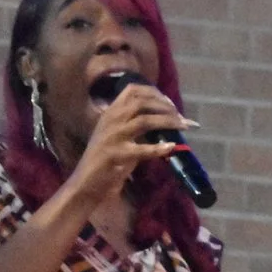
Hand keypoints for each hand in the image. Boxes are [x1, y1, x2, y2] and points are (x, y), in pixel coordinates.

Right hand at [61, 82, 184, 210]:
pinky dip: (159, 148)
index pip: (132, 89)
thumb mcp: (118, 134)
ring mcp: (113, 136)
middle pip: (142, 102)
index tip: (168, 101)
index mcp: (111, 112)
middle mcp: (111, 119)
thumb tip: (165, 117)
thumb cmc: (106, 160)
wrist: (87, 182)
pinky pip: (143, 149)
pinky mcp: (117, 155)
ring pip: (145, 120)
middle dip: (165, 106)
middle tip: (180, 116)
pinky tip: (171, 147)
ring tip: (184, 126)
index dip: (154, 92)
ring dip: (168, 122)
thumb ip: (134, 123)